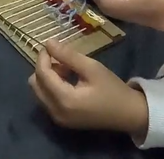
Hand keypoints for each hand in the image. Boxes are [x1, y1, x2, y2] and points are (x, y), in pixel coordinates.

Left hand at [29, 40, 148, 134]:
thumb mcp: (92, 68)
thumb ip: (68, 55)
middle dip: (44, 68)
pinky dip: (52, 87)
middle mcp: (56, 112)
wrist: (128, 114)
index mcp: (64, 100)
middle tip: (63, 60)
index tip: (51, 44)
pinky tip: (69, 81)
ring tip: (68, 70)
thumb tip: (48, 42)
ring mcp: (57, 118)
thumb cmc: (112, 89)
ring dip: (48, 77)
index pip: (42, 74)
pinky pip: (47, 99)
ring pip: (39, 91)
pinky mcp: (61, 120)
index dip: (43, 57)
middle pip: (35, 84)